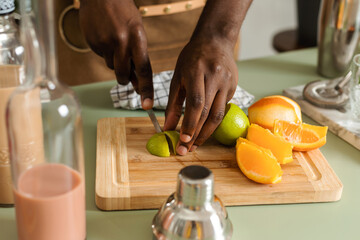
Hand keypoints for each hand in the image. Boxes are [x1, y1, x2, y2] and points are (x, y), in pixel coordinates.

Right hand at [79, 0, 152, 108]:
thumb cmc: (123, 13)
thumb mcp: (137, 31)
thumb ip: (138, 56)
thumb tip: (136, 81)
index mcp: (138, 38)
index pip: (144, 69)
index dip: (146, 89)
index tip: (147, 105)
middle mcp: (122, 42)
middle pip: (124, 75)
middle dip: (125, 78)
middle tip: (126, 74)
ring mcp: (105, 42)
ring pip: (111, 67)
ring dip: (114, 62)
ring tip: (114, 42)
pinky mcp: (92, 43)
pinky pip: (100, 57)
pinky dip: (104, 52)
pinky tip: (105, 37)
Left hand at [163, 37, 237, 154]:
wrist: (215, 40)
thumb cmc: (192, 58)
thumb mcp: (177, 77)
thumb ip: (173, 103)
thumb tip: (167, 127)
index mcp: (198, 72)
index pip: (196, 103)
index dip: (190, 124)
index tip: (182, 141)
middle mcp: (215, 78)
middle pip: (209, 113)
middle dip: (197, 135)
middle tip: (187, 150)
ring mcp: (227, 83)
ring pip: (219, 115)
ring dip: (207, 133)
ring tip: (195, 145)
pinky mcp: (234, 87)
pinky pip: (223, 108)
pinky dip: (212, 121)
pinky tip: (204, 128)